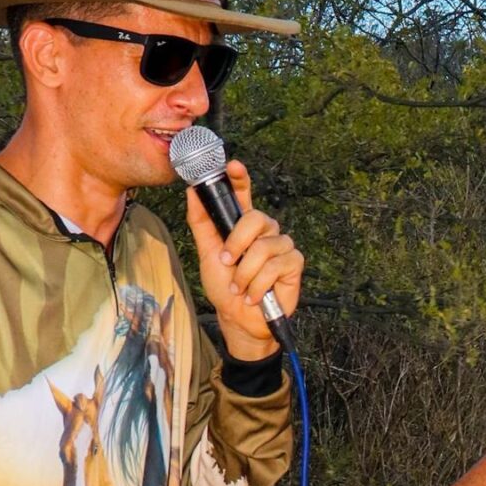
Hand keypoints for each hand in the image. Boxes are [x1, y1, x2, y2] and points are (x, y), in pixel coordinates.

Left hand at [185, 159, 304, 355]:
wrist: (239, 319)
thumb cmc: (224, 287)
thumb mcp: (206, 254)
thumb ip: (201, 223)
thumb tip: (192, 192)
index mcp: (243, 225)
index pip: (243, 194)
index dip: (240, 178)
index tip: (233, 166)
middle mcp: (264, 230)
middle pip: (255, 219)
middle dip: (236, 244)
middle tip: (226, 263)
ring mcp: (281, 245)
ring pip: (263, 247)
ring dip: (245, 273)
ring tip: (240, 287)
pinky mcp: (294, 263)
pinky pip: (276, 265)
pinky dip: (259, 284)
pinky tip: (254, 294)